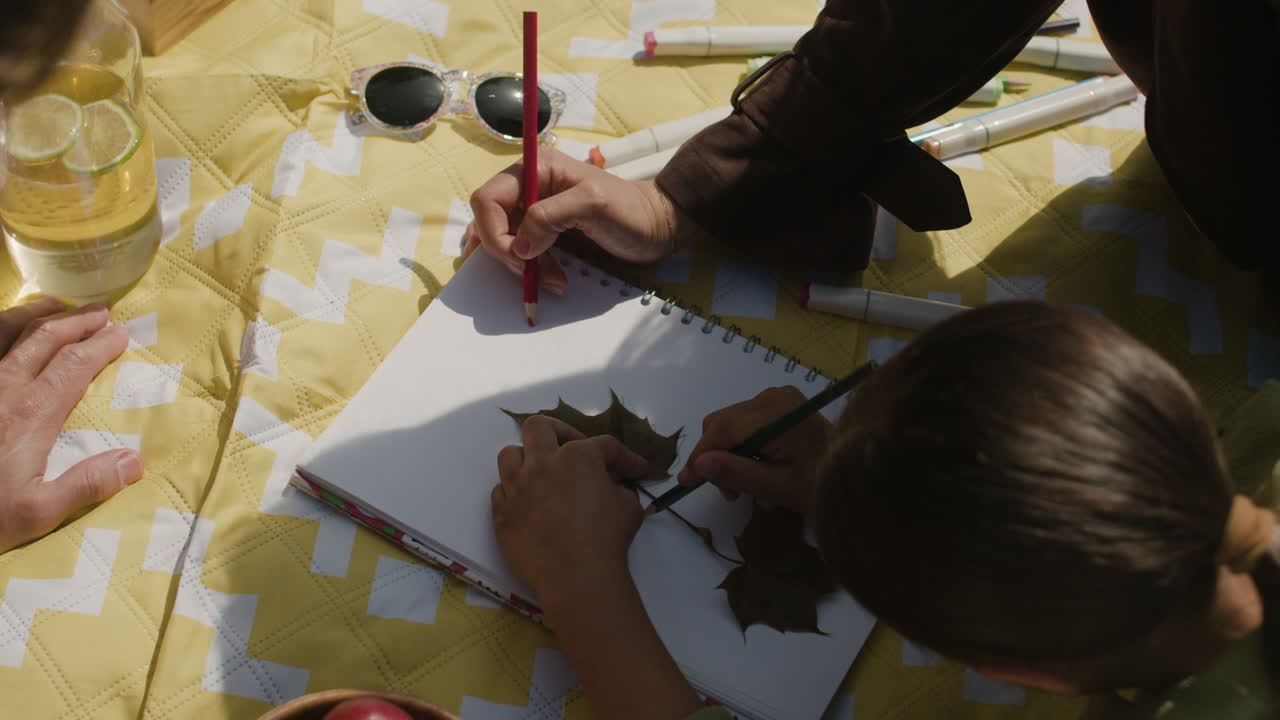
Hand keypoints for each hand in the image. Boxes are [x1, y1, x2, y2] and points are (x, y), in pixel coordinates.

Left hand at [0, 298, 142, 553]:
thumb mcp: (36, 513)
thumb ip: (86, 485)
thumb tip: (135, 460)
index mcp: (30, 414)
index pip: (74, 364)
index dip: (101, 345)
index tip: (122, 334)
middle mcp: (3, 388)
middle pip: (43, 338)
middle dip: (76, 321)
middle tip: (100, 313)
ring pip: (5, 332)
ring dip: (35, 314)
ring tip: (55, 306)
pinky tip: (6, 334)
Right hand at [464, 148, 684, 294]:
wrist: (656, 227)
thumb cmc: (630, 209)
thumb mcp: (593, 204)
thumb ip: (551, 217)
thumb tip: (519, 246)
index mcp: (536, 169)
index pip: (488, 198)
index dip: (493, 231)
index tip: (519, 257)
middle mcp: (529, 186)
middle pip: (490, 221)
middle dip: (507, 251)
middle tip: (532, 272)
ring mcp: (535, 211)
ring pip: (504, 240)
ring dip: (519, 265)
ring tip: (550, 279)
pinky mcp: (544, 233)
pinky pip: (521, 252)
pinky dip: (530, 269)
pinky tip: (551, 279)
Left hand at [491, 415, 649, 602]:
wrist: (576, 575)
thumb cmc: (607, 538)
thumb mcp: (629, 506)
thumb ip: (619, 488)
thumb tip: (611, 488)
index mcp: (577, 456)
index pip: (604, 445)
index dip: (625, 458)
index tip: (636, 471)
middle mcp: (541, 463)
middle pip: (539, 427)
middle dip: (559, 431)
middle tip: (573, 449)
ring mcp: (516, 488)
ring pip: (510, 454)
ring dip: (527, 459)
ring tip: (542, 474)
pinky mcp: (502, 513)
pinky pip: (500, 491)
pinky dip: (515, 493)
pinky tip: (530, 505)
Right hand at [676, 386, 832, 512]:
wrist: (858, 471)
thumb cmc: (820, 484)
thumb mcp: (777, 487)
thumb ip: (737, 473)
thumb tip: (700, 465)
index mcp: (774, 414)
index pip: (721, 429)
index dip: (700, 455)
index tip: (685, 482)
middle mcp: (772, 398)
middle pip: (722, 423)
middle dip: (715, 457)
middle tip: (728, 493)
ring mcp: (777, 398)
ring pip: (730, 422)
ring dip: (727, 453)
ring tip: (742, 485)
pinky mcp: (781, 404)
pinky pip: (746, 421)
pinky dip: (742, 444)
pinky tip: (755, 466)